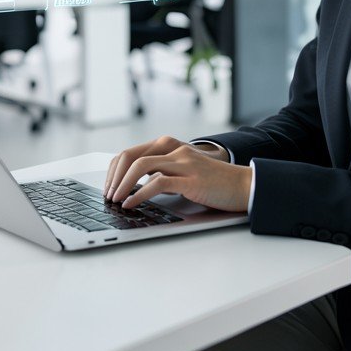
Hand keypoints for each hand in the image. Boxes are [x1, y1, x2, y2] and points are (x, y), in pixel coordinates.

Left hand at [104, 135, 250, 212]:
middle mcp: (174, 150)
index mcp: (169, 147)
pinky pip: (158, 182)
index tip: (108, 187)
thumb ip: (162, 173)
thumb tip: (134, 187)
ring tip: (116, 200)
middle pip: (131, 156)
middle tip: (108, 195)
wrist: (242, 185)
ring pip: (141, 166)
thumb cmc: (212, 183)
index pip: (130, 153)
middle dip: (114, 177)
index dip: (114, 171)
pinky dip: (139, 193)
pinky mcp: (190, 179)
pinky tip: (132, 203)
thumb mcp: (182, 172)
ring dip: (123, 184)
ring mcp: (182, 163)